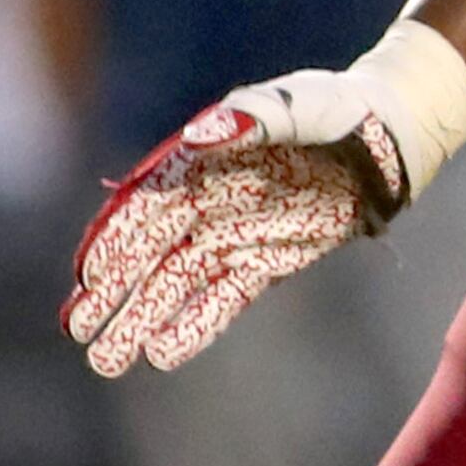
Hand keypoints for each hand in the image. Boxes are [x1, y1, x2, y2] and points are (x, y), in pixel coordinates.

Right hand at [63, 24, 465, 377]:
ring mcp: (235, 231)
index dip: (116, 240)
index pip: (148, 205)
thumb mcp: (298, 104)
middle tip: (78, 332)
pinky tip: (163, 354)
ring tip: (106, 361)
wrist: (386, 135)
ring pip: (179, 283)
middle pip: (152, 252)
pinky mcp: (265, 259)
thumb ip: (253, 117)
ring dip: (143, 318)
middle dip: (115, 292)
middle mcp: (210, 198)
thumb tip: (202, 134)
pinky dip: (195, 324)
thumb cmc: (336, 108)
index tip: (88, 276)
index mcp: (203, 157)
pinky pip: (224, 298)